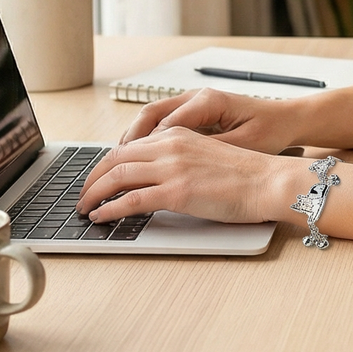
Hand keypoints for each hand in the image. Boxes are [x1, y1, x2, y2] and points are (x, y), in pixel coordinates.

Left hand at [76, 126, 300, 225]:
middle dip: (93, 178)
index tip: (97, 178)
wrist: (269, 181)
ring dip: (94, 194)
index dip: (106, 163)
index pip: (129, 146)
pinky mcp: (176, 192)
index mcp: (178, 135)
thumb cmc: (247, 175)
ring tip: (85, 208)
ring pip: (117, 177)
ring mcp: (172, 168)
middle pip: (115, 158)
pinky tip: (102, 217)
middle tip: (83, 195)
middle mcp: (170, 146)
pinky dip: (110, 209)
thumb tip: (158, 179)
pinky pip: (131, 200)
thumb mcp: (207, 156)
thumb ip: (180, 161)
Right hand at [120, 88, 303, 153]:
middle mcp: (195, 97)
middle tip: (109, 169)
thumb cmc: (270, 130)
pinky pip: (162, 124)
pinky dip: (147, 141)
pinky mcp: (195, 113)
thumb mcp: (242, 146)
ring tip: (116, 166)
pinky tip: (138, 161)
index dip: (143, 148)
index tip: (128, 169)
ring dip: (133, 141)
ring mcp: (193, 103)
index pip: (163, 123)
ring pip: (151, 118)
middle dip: (127, 143)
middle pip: (149, 115)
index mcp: (207, 101)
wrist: (288, 120)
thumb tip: (176, 166)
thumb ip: (208, 152)